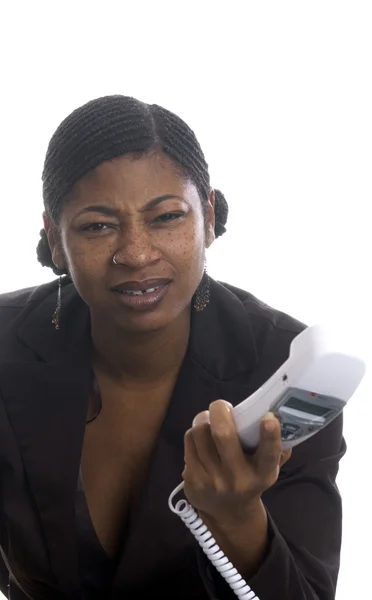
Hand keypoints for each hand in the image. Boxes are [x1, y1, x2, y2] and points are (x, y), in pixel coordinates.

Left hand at [182, 400, 291, 524]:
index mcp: (262, 473)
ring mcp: (213, 481)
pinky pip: (189, 441)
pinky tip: (200, 437)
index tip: (269, 417)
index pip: (269, 454)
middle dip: (219, 411)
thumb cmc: (250, 477)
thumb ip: (275, 445)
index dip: (270, 435)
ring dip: (203, 418)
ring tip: (209, 419)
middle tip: (222, 406)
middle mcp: (238, 479)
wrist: (229, 512)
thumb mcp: (268, 467)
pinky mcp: (193, 480)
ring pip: (200, 432)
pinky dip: (194, 432)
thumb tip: (276, 414)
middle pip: (223, 434)